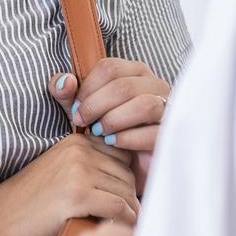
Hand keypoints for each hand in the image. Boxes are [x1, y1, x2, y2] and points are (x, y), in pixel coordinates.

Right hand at [0, 134, 138, 235]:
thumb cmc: (29, 202)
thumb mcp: (59, 171)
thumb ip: (87, 165)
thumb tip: (125, 177)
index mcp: (74, 141)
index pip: (121, 152)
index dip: (127, 174)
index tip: (127, 192)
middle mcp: (78, 150)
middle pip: (127, 170)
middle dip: (130, 193)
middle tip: (130, 211)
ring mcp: (78, 170)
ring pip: (126, 189)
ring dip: (131, 208)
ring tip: (128, 221)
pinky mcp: (78, 194)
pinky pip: (118, 207)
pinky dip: (126, 219)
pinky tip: (123, 226)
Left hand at [49, 59, 169, 192]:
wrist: (126, 168)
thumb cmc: (106, 132)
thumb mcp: (81, 111)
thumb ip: (66, 94)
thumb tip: (64, 81)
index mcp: (134, 72)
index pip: (110, 67)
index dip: (87, 87)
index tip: (74, 108)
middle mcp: (154, 86)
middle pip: (124, 86)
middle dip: (96, 105)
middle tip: (81, 122)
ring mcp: (167, 109)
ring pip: (144, 104)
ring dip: (114, 119)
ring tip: (98, 133)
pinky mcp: (171, 134)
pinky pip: (153, 132)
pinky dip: (128, 138)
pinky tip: (112, 144)